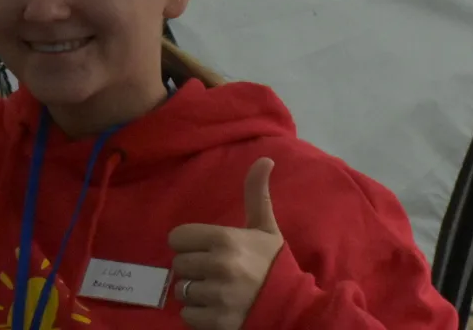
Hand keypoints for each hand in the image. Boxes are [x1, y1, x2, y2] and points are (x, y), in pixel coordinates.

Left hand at [167, 157, 283, 329]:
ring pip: (182, 291)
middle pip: (178, 265)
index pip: (177, 238)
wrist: (295, 307)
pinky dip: (198, 315)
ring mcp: (218, 296)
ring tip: (216, 291)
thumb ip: (256, 194)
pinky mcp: (217, 322)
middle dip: (193, 268)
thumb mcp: (265, 227)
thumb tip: (264, 159)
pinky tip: (216, 309)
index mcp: (225, 239)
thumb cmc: (275, 264)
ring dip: (195, 293)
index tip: (206, 249)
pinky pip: (187, 316)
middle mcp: (219, 266)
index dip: (189, 244)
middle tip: (214, 272)